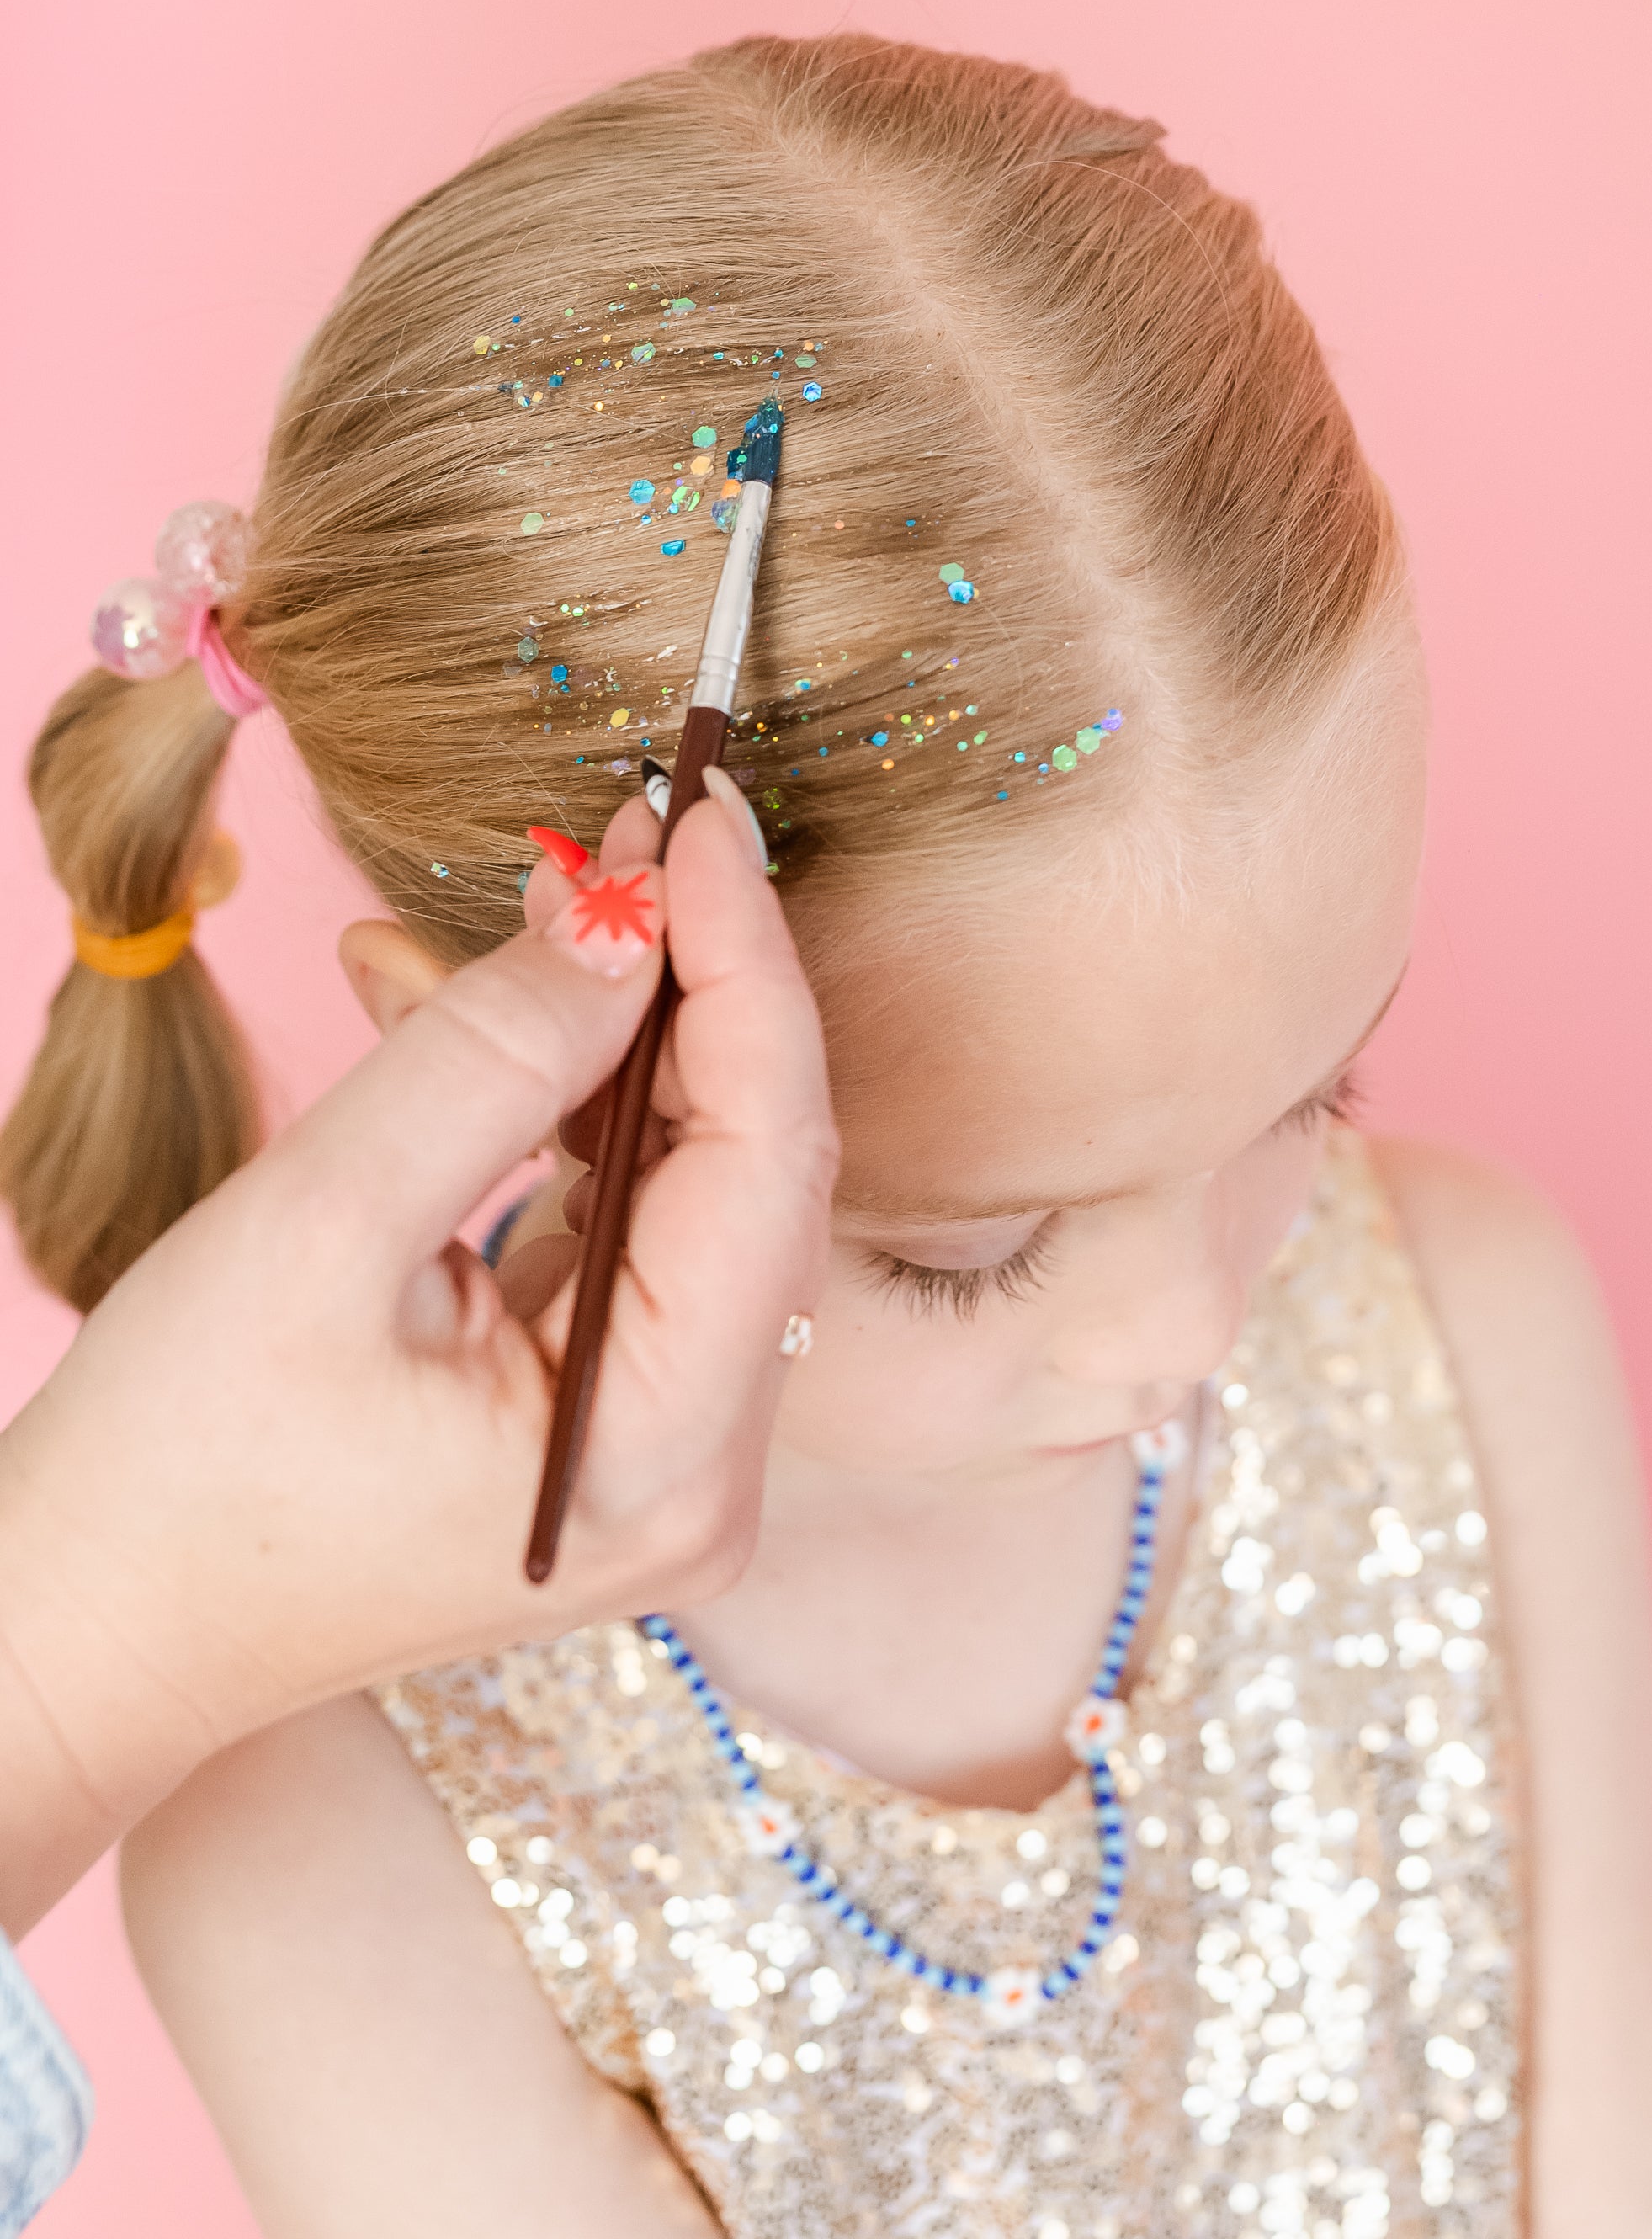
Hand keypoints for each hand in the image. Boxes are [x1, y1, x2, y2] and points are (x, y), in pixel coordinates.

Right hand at [0, 784, 836, 1934]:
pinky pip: (618, 1220)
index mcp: (659, 1453)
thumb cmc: (176, 1468)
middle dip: (681, 985)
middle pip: (751, 1166)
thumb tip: (627, 918)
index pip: (770, 1158)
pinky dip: (556, 1111)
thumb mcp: (322, 1229)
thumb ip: (491, 1060)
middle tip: (619, 834)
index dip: (743, 965)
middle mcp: (700, 1469)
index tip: (700, 816)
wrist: (92, 1624)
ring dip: (607, 1035)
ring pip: (689, 1179)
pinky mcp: (601, 1410)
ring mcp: (656, 1445)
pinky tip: (464, 1011)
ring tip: (533, 904)